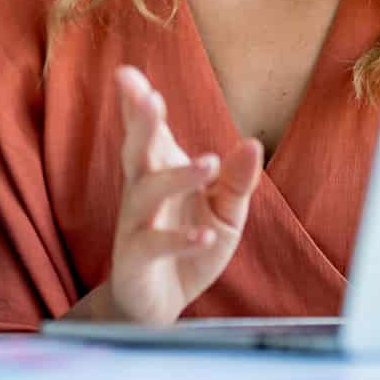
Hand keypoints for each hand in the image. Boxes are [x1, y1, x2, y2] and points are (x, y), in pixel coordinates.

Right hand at [97, 65, 261, 326]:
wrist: (158, 306)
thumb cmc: (189, 248)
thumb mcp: (224, 214)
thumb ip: (237, 182)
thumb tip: (252, 143)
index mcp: (160, 173)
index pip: (148, 133)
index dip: (135, 103)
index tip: (127, 72)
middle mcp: (142, 194)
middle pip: (136, 152)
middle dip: (140, 124)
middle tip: (148, 97)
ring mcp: (135, 226)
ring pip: (145, 194)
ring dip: (176, 176)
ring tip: (210, 162)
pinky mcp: (135, 261)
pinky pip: (155, 245)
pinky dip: (179, 239)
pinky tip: (203, 234)